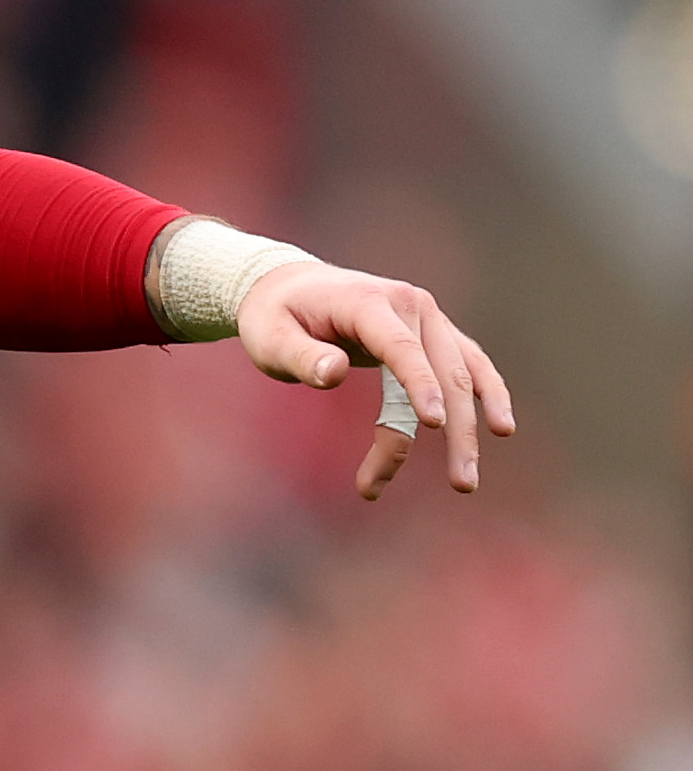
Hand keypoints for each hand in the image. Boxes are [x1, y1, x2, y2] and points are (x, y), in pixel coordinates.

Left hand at [236, 263, 515, 500]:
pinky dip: (486, 396)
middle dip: (454, 430)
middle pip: (443, 371)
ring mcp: (428, 318)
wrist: (289, 286)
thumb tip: (333, 374)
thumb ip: (300, 356)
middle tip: (460, 484)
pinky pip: (469, 366)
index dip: (418, 384)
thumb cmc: (275, 317)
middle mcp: (409, 305)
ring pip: (463, 375)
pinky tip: (500, 427)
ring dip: (471, 427)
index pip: (399, 347)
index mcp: (367, 302)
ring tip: (466, 480)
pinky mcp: (434, 334)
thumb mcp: (269, 337)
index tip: (433, 422)